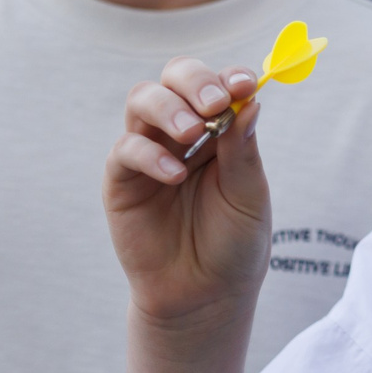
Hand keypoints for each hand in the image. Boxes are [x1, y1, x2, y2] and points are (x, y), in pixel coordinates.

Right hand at [105, 58, 272, 327]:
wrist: (207, 295)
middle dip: (194, 81)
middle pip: (174, 78)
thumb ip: (243, 149)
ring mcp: (149, 152)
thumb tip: (249, 99)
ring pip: (143, 100)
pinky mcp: (122, 181)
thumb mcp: (249, 195)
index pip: (216, 84)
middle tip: (214, 103)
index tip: (245, 84)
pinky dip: (150, 155)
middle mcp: (181, 133)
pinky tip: (175, 176)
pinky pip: (126, 150)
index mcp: (218, 130)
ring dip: (168, 107)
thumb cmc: (234, 243)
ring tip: (192, 131)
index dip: (227, 77)